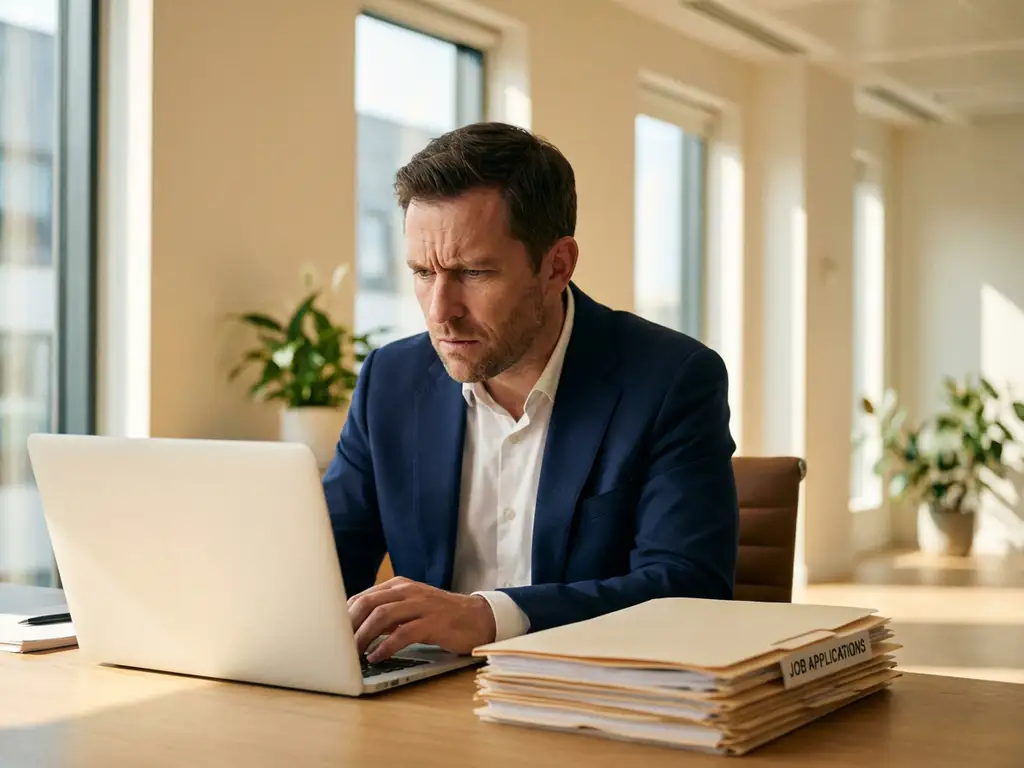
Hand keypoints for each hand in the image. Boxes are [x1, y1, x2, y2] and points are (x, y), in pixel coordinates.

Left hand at [348, 577, 496, 661]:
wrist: (477, 617)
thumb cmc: (440, 616)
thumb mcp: (410, 608)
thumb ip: (386, 614)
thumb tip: (354, 630)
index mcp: (399, 586)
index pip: (362, 597)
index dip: (343, 617)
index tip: (331, 635)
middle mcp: (407, 591)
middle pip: (367, 603)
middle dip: (348, 626)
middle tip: (336, 647)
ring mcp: (421, 605)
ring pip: (382, 616)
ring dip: (363, 637)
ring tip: (352, 655)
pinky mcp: (433, 622)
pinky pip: (403, 634)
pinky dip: (386, 647)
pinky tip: (377, 658)